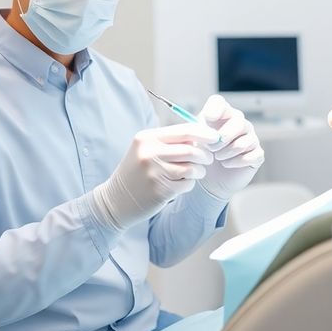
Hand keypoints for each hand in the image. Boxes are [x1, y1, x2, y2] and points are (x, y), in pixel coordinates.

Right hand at [91, 123, 220, 229]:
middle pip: (191, 149)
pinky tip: (180, 184)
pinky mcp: (160, 190)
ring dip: (199, 171)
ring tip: (194, 173)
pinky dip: (189, 184)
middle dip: (205, 155)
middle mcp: (150, 153)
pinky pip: (187, 184)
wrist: (116, 200)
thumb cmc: (137, 171)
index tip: (215, 137)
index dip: (204, 133)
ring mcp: (154, 172)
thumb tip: (202, 134)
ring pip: (192, 168)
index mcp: (147, 138)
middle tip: (208, 159)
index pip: (184, 131)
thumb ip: (170, 141)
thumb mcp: (146, 149)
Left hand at [197, 95, 265, 200]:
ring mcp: (251, 138)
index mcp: (221, 115)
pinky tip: (226, 164)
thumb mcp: (196, 140)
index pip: (219, 102)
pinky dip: (235, 162)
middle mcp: (240, 122)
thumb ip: (197, 130)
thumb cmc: (204, 154)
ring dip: (226, 153)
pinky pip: (250, 156)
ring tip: (217, 157)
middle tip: (211, 149)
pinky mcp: (257, 154)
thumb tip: (204, 126)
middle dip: (222, 138)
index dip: (214, 109)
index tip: (208, 119)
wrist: (210, 178)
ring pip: (242, 142)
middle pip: (238, 122)